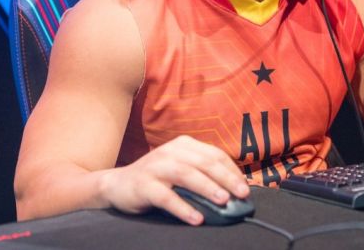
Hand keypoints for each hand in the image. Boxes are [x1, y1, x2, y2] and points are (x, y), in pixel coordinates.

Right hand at [98, 135, 249, 224]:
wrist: (118, 185)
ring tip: (223, 200)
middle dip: (226, 178)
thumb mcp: (180, 169)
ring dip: (207, 187)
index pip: (214, 154)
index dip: (232, 170)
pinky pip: (166, 196)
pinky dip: (183, 207)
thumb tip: (233, 191)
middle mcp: (170, 152)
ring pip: (186, 174)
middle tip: (242, 194)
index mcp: (183, 145)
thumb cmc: (157, 179)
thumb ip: (202, 174)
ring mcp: (155, 167)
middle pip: (203, 162)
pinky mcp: (143, 185)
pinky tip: (197, 218)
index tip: (245, 187)